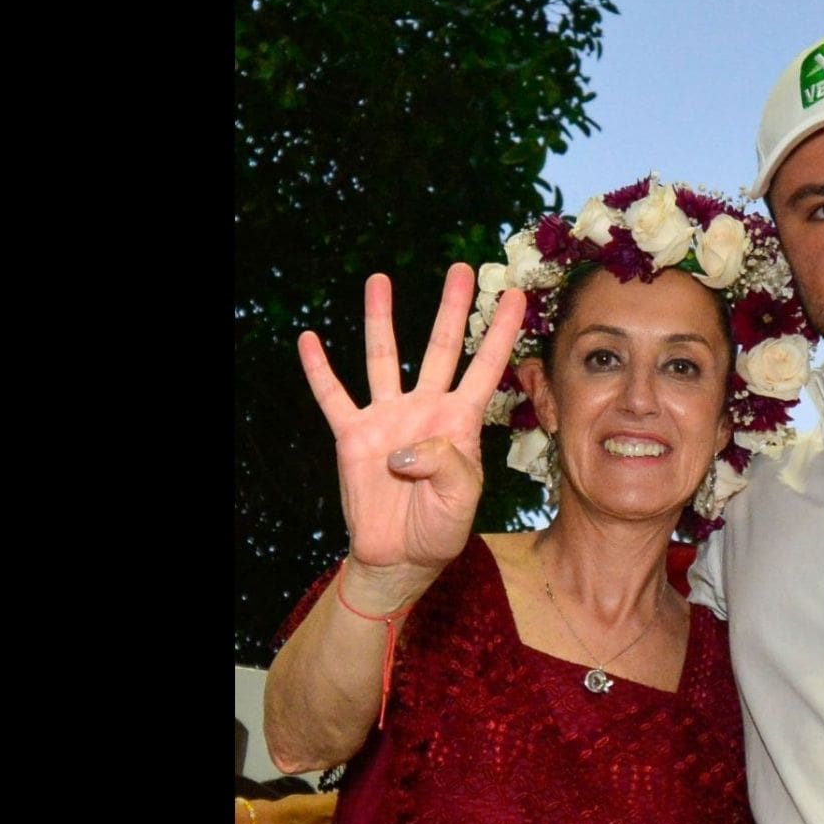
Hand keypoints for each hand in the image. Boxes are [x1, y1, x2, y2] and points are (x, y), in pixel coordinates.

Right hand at [298, 264, 522, 603]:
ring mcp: (388, 418)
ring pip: (384, 357)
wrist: (399, 556)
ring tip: (379, 279)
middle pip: (440, 348)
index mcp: (460, 422)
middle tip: (460, 268)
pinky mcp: (353, 436)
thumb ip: (447, 467)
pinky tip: (309, 339)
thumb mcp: (461, 501)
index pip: (485, 367)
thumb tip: (404, 449)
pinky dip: (319, 369)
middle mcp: (425, 409)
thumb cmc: (440, 528)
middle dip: (451, 308)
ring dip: (381, 318)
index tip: (513, 294)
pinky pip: (333, 396)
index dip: (499, 332)